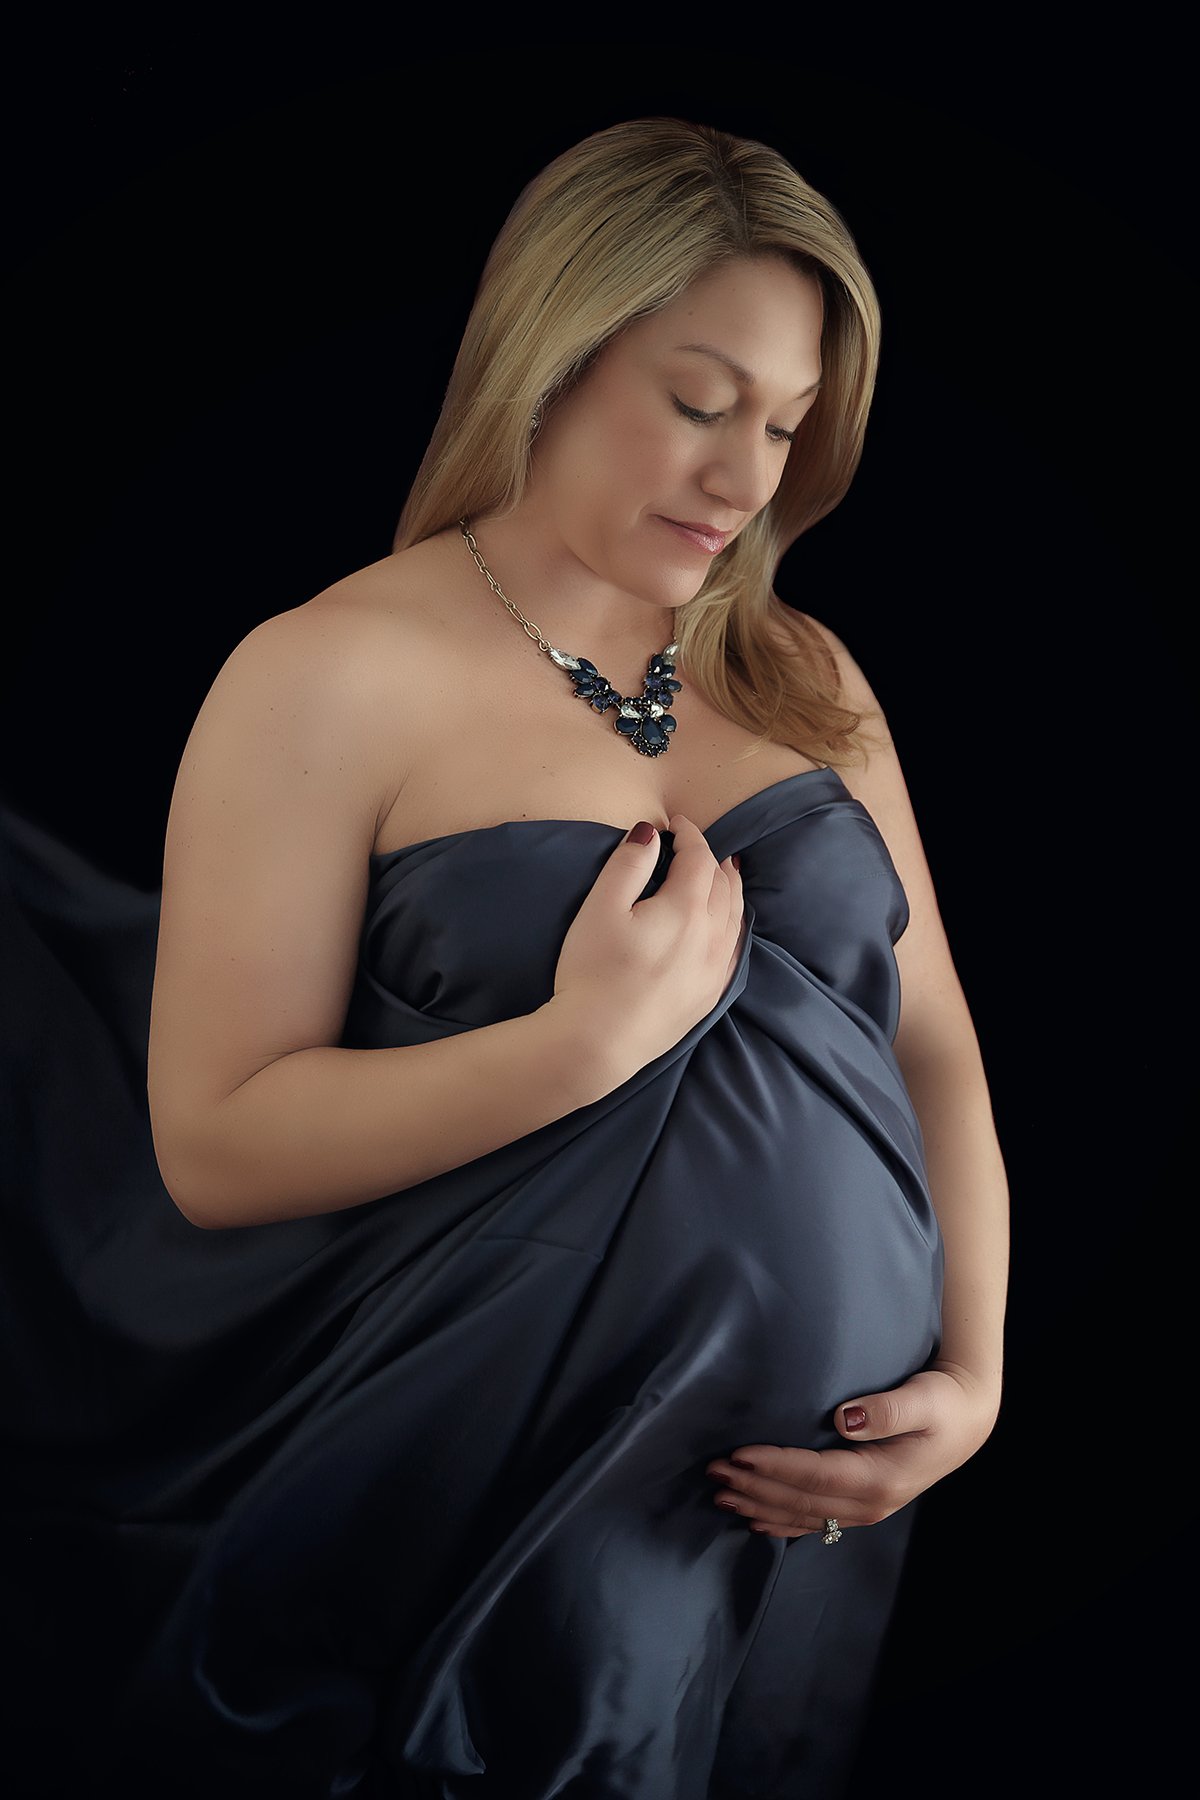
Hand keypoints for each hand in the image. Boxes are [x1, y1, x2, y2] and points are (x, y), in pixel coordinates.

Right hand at [550, 814, 743, 1078]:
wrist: (598, 1043)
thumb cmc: (593, 971)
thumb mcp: (600, 908)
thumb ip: (628, 864)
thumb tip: (650, 832)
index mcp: (687, 908)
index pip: (699, 858)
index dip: (689, 834)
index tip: (675, 824)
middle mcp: (712, 936)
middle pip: (725, 885)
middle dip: (714, 859)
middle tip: (701, 846)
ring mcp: (716, 969)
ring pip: (736, 916)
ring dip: (730, 889)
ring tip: (722, 874)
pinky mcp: (711, 995)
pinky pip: (734, 948)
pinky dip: (733, 924)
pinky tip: (726, 924)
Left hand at [705, 1365, 1001, 1539]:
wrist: (968, 1422)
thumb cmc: (944, 1403)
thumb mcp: (924, 1398)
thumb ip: (885, 1409)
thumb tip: (844, 1419)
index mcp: (880, 1478)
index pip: (814, 1475)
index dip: (773, 1466)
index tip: (737, 1454)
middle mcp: (870, 1503)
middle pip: (800, 1500)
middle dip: (754, 1487)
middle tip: (713, 1471)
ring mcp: (865, 1510)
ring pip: (801, 1515)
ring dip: (759, 1505)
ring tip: (720, 1494)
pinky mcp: (861, 1505)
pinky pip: (813, 1522)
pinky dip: (780, 1521)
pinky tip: (753, 1518)